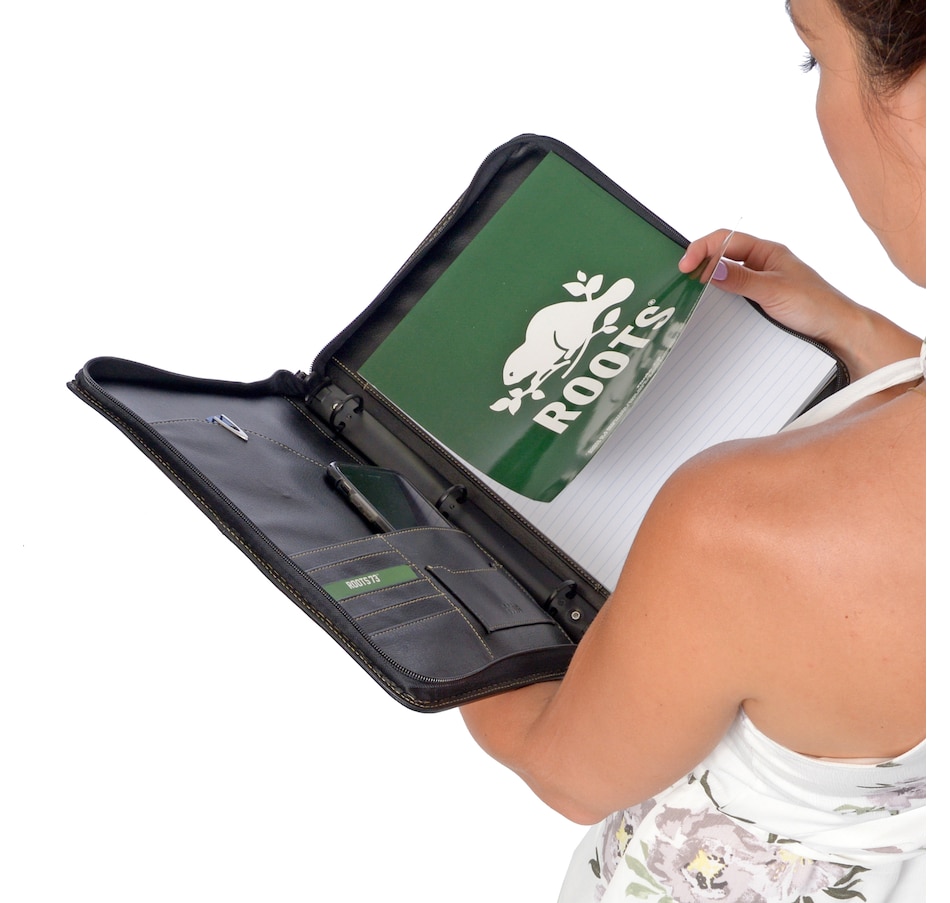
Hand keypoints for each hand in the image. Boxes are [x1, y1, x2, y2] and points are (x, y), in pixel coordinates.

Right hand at [679, 230, 920, 378]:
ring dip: (709, 282)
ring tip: (693, 295)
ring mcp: (761, 282)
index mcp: (767, 251)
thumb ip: (741, 280)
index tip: (684, 267)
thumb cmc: (816, 306)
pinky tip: (712, 308)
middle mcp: (763, 263)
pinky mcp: (761, 301)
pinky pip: (733, 293)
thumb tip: (710, 271)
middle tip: (683, 282)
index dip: (701, 249)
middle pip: (721, 255)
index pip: (725, 240)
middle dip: (700, 264)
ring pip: (726, 275)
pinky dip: (719, 297)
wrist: (839, 331)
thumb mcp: (774, 291)